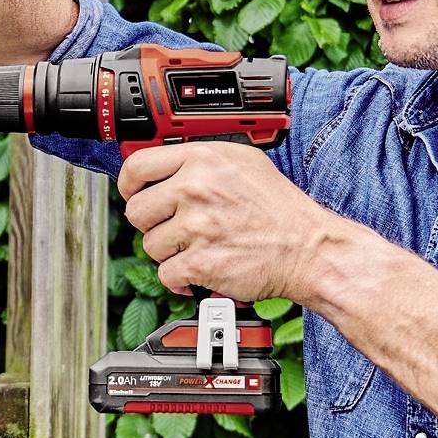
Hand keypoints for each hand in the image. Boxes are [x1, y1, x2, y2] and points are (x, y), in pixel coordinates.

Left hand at [117, 142, 331, 302]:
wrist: (308, 249)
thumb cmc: (278, 209)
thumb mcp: (242, 163)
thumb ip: (199, 161)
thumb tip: (160, 168)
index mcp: (202, 159)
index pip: (137, 166)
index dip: (129, 185)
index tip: (134, 194)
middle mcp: (196, 188)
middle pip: (136, 211)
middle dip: (152, 224)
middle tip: (175, 228)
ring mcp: (197, 226)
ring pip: (150, 245)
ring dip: (170, 253)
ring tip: (198, 247)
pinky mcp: (200, 262)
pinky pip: (166, 274)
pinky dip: (181, 279)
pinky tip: (200, 270)